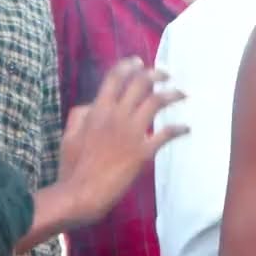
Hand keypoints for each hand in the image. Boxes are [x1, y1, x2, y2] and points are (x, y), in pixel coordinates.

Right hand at [58, 56, 188, 226]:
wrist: (80, 194)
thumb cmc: (72, 167)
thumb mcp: (69, 136)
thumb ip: (80, 115)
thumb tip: (92, 104)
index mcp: (96, 111)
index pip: (114, 79)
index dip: (128, 66)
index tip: (139, 61)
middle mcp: (116, 116)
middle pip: (140, 84)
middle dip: (156, 74)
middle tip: (166, 74)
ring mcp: (131, 132)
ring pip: (157, 102)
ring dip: (173, 94)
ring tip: (183, 93)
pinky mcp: (143, 151)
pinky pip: (166, 134)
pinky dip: (179, 129)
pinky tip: (186, 128)